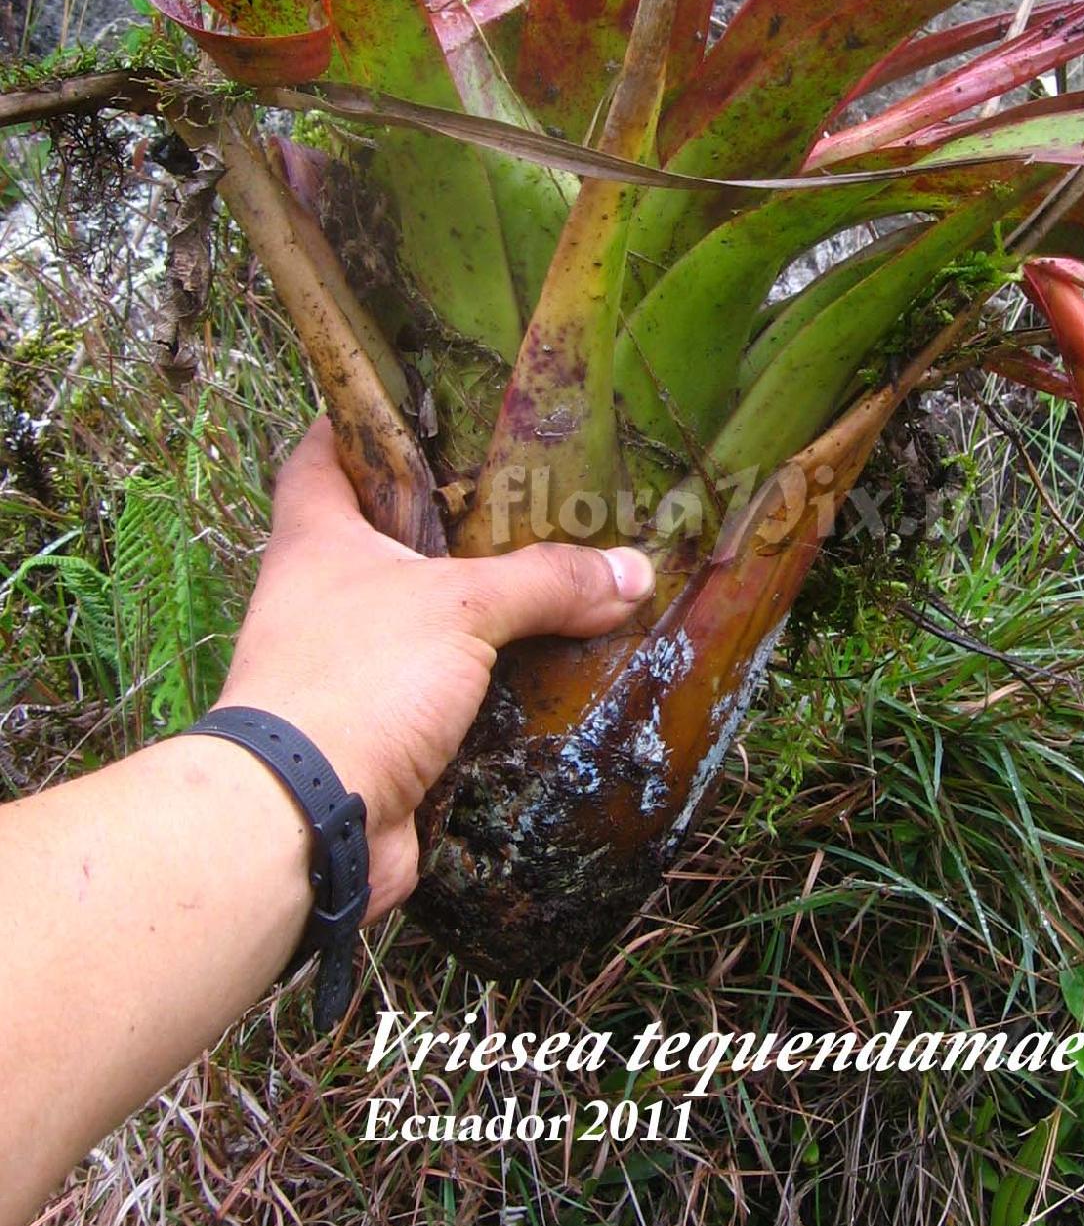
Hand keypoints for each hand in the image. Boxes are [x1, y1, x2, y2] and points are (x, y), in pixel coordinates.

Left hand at [214, 418, 654, 915]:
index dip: (362, 422)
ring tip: (565, 586)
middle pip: (389, 540)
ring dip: (486, 616)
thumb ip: (546, 582)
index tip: (423, 403)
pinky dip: (496, 691)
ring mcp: (348, 672)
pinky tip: (555, 678)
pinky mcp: (381, 737)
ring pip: (425, 624)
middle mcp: (323, 599)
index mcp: (317, 540)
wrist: (307, 822)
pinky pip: (448, 699)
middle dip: (458, 524)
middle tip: (537, 500)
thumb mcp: (461, 607)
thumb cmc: (356, 680)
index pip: (322, 454)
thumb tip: (634, 571)